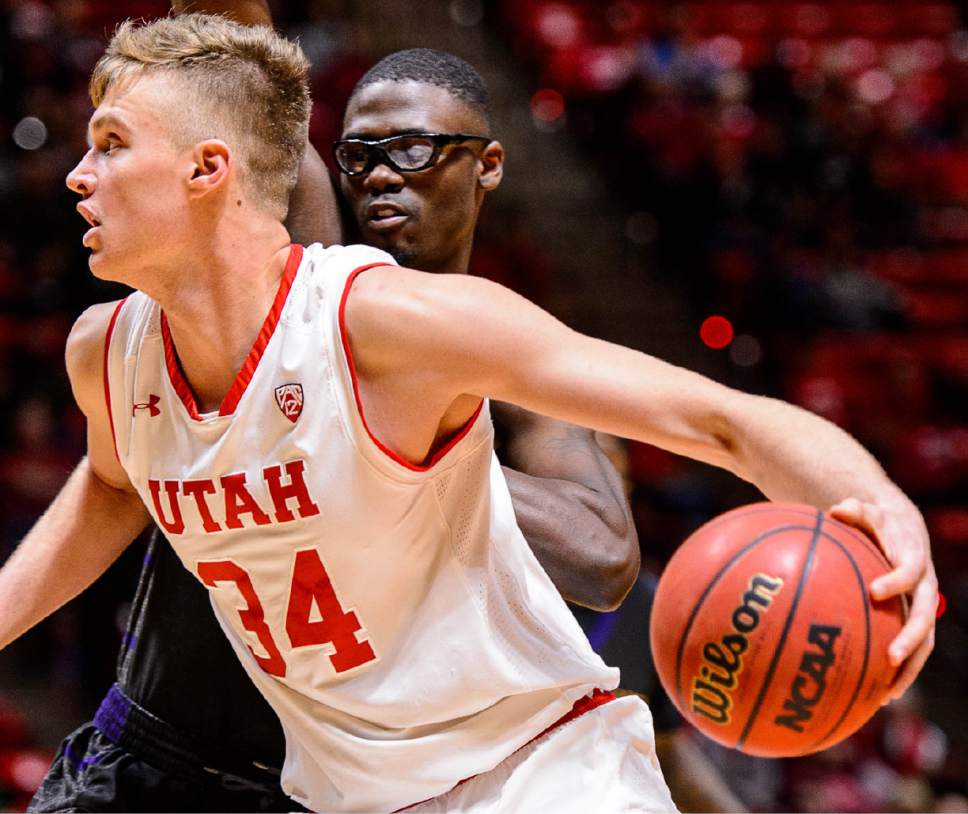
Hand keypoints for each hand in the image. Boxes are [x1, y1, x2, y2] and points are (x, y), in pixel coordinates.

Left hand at [828, 497, 936, 701]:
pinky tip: (874, 696)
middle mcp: (925, 587)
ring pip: (924, 643)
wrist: (903, 529)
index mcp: (914, 559)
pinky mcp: (913, 620)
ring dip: (909, 668)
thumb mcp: (866, 510)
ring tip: (887, 693)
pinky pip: (910, 650)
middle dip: (911, 638)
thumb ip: (853, 510)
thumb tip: (834, 510)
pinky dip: (897, 673)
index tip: (875, 591)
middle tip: (890, 656)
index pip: (910, 571)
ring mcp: (922, 607)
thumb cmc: (876, 520)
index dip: (896, 581)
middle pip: (925, 617)